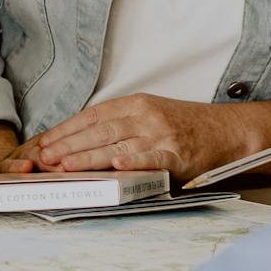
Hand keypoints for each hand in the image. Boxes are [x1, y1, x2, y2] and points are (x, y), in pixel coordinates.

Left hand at [31, 94, 218, 177]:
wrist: (225, 131)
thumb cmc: (185, 125)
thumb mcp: (150, 113)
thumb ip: (122, 122)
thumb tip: (83, 138)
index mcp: (136, 104)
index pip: (93, 115)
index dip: (67, 129)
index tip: (46, 141)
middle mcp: (145, 116)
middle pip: (99, 130)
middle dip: (69, 144)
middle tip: (45, 157)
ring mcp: (161, 135)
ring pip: (117, 144)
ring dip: (88, 156)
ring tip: (65, 165)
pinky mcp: (177, 155)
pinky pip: (150, 158)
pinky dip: (132, 161)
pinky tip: (115, 165)